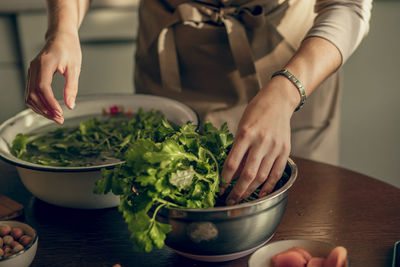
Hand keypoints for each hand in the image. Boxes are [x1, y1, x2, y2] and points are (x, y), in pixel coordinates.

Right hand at [25, 31, 81, 123]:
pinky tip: (50, 110)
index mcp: (44, 63)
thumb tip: (70, 106)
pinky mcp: (32, 75)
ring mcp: (31, 72)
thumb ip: (72, 87)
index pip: (42, 87)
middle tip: (60, 119)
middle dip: (45, 110)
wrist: (61, 37)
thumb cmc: (69, 49)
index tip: (60, 113)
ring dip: (41, 109)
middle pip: (33, 95)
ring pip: (29, 96)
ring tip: (56, 117)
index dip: (50, 103)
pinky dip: (38, 104)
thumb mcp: (75, 68)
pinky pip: (30, 93)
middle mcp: (34, 68)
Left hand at [220, 76, 298, 204]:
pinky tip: (261, 193)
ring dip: (251, 191)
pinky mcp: (285, 151)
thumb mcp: (241, 127)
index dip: (225, 179)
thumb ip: (238, 150)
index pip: (232, 163)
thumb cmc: (256, 112)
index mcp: (246, 134)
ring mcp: (275, 147)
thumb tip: (233, 173)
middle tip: (230, 201)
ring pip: (262, 177)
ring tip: (242, 199)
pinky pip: (277, 173)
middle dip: (237, 191)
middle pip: (248, 174)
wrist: (278, 101)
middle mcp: (261, 141)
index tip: (221, 187)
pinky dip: (269, 186)